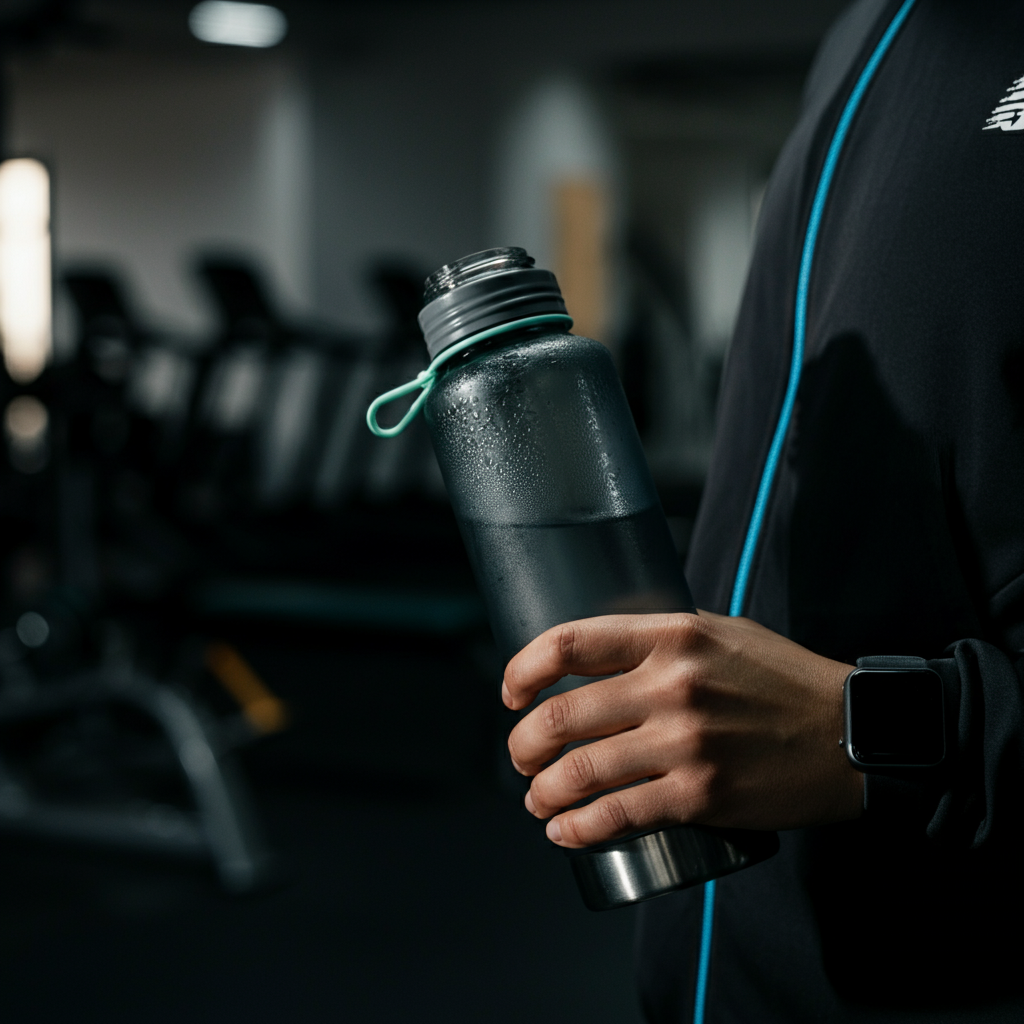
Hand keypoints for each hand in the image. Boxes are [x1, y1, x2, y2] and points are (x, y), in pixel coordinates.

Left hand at [503, 611, 863, 847]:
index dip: (524, 669)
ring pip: (582, 770)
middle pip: (563, 714)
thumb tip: (601, 657)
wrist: (851, 733)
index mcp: (673, 635)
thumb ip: (661, 641)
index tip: (512, 692)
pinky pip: (619, 815)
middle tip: (520, 757)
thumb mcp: (722, 633)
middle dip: (524, 744)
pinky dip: (578, 827)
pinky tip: (564, 831)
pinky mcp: (702, 795)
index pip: (570, 642)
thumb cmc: (783, 679)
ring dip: (543, 791)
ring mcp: (687, 742)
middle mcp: (674, 685)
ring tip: (537, 799)